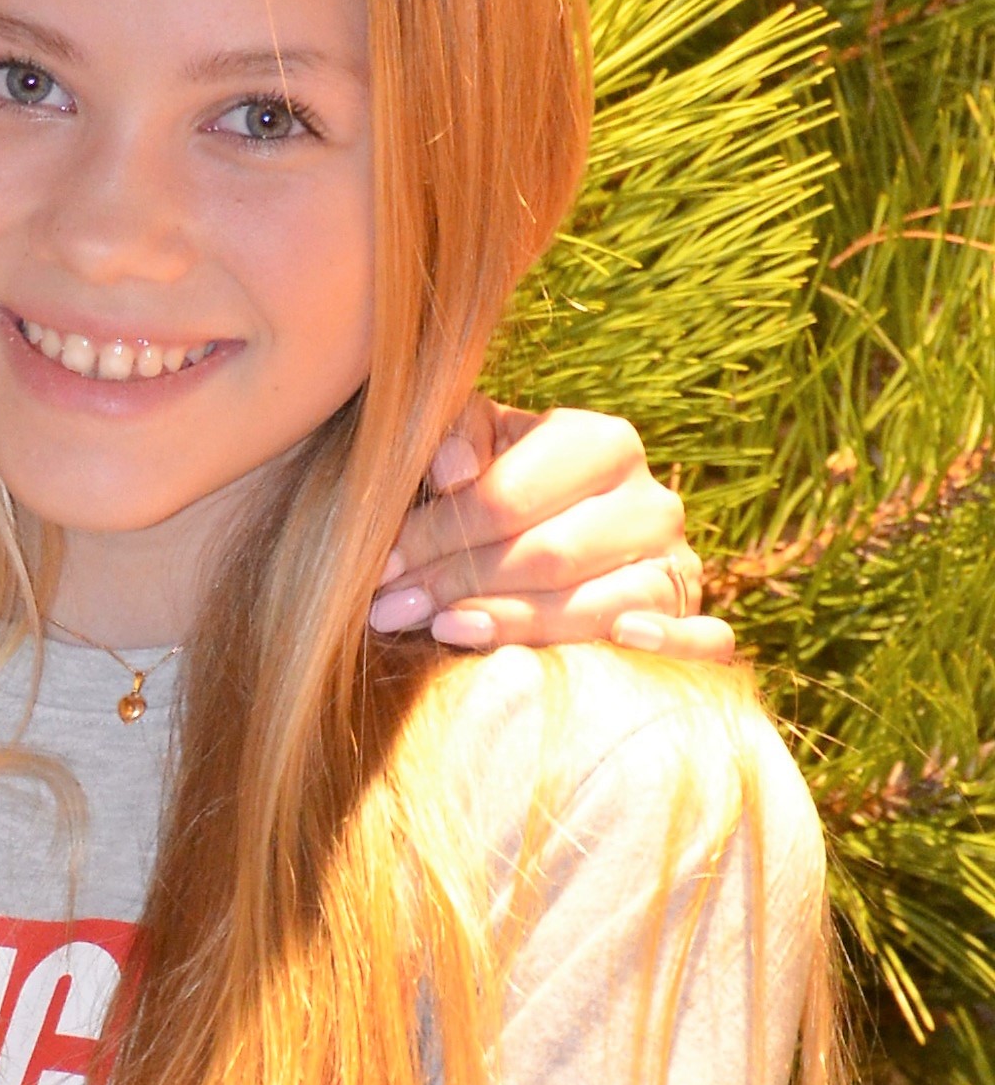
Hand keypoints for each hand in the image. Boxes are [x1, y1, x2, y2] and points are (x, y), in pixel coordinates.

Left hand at [370, 402, 731, 659]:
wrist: (558, 530)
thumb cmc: (503, 486)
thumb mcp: (476, 446)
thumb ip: (456, 439)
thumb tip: (451, 472)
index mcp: (603, 443)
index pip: (508, 498)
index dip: (436, 536)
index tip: (379, 567)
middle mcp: (651, 500)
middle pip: (547, 555)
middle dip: (459, 584)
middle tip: (391, 609)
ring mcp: (677, 562)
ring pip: (602, 604)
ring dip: (517, 625)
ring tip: (446, 630)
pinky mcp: (689, 618)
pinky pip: (704, 639)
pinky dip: (670, 645)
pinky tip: (620, 644)